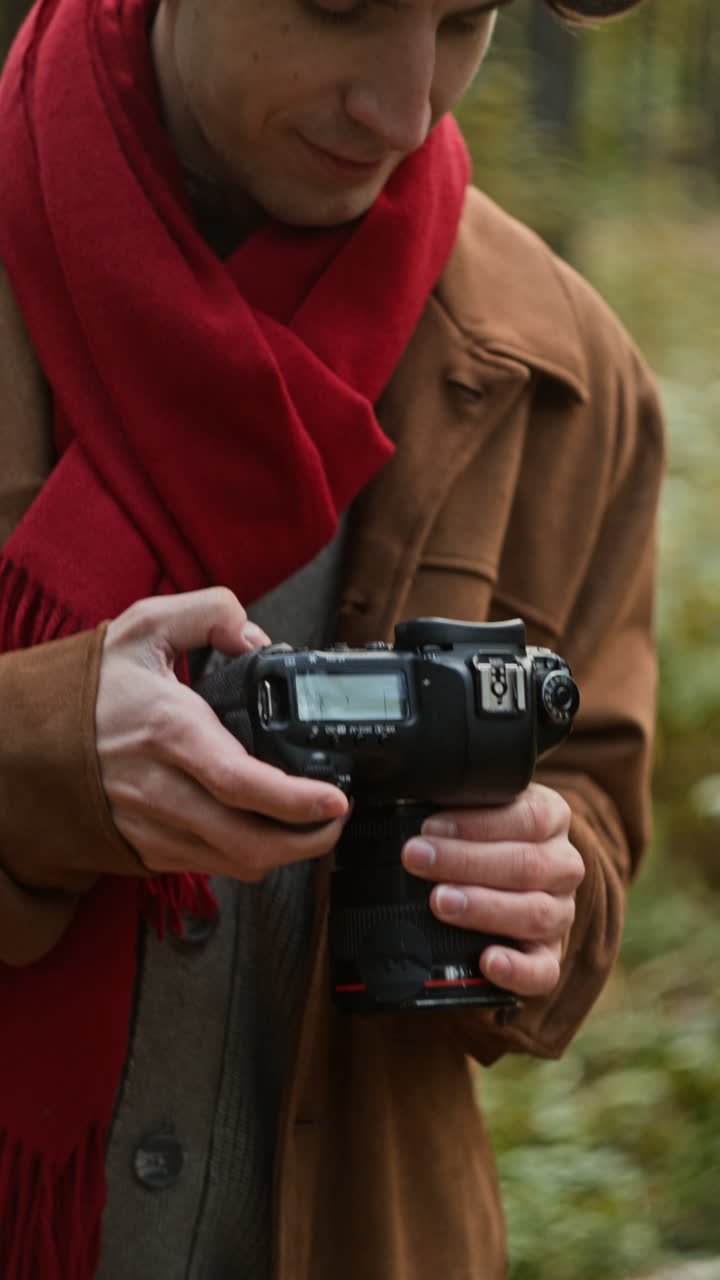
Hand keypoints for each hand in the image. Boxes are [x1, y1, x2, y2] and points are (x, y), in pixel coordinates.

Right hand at [95, 588, 348, 879]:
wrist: (21, 742)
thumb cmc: (88, 689)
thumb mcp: (144, 626)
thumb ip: (209, 613)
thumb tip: (256, 637)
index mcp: (169, 732)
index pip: (241, 782)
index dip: (295, 801)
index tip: (335, 800)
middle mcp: (162, 789)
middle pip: (248, 842)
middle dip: (308, 841)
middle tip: (336, 820)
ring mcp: (152, 827)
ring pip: (234, 863)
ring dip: (283, 854)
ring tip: (313, 828)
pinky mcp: (146, 848)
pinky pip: (209, 867)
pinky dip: (246, 857)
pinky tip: (264, 832)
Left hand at [401, 783, 584, 997]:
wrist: (504, 870)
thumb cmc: (481, 833)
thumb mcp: (476, 806)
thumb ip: (457, 800)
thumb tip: (411, 798)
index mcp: (551, 818)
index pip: (528, 817)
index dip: (477, 824)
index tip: (429, 827)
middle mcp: (563, 865)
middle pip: (526, 864)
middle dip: (465, 862)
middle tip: (418, 859)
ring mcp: (561, 912)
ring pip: (535, 913)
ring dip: (484, 907)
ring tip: (440, 902)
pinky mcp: (550, 954)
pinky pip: (544, 970)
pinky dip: (517, 970)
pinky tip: (487, 961)